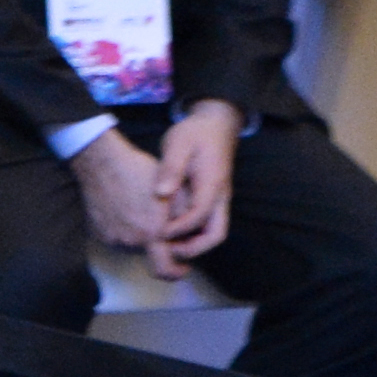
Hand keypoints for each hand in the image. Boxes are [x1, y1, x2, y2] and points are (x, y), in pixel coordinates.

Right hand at [68, 128, 183, 275]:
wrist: (101, 163)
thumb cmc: (139, 173)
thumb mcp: (173, 192)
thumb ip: (186, 219)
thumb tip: (191, 236)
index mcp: (152, 234)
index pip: (165, 270)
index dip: (177, 272)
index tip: (183, 265)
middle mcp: (130, 242)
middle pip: (150, 255)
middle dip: (159, 245)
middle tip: (161, 224)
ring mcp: (112, 238)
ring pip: (133, 246)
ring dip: (141, 236)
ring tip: (141, 211)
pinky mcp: (99, 232)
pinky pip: (117, 238)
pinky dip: (125, 229)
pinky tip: (125, 209)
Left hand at [153, 100, 241, 264]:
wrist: (215, 125)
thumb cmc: (195, 133)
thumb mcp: (179, 143)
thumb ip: (171, 168)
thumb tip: (161, 193)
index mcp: (212, 184)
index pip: (200, 215)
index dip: (179, 228)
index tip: (157, 232)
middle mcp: (220, 197)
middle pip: (216, 234)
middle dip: (193, 248)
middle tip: (165, 251)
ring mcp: (218, 201)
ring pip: (212, 232)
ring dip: (192, 244)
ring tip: (164, 246)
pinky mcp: (211, 201)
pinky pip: (205, 225)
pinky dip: (190, 235)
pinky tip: (167, 234)